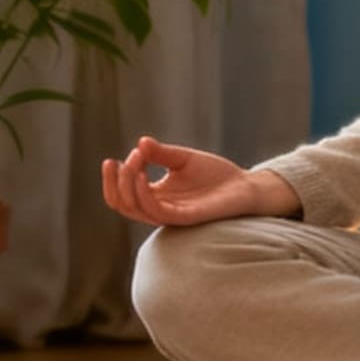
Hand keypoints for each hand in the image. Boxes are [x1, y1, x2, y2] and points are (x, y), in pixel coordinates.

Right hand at [102, 136, 274, 226]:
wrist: (244, 186)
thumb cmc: (214, 175)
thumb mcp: (182, 159)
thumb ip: (161, 154)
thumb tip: (140, 143)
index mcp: (155, 196)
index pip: (122, 193)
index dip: (116, 176)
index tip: (128, 153)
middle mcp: (159, 208)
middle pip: (121, 204)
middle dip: (115, 181)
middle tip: (124, 159)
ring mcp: (171, 214)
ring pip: (135, 209)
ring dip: (127, 185)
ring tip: (134, 162)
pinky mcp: (186, 217)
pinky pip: (157, 212)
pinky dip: (144, 195)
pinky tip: (143, 175)